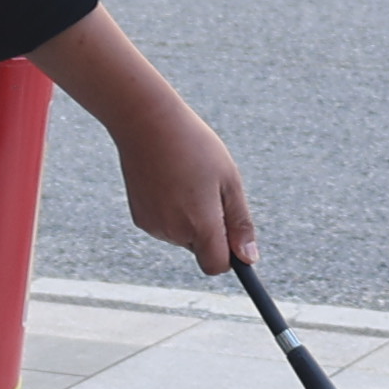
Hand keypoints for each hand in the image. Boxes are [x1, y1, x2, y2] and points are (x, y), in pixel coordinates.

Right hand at [27, 4, 256, 271]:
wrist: (146, 123)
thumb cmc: (195, 147)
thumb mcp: (229, 181)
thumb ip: (239, 223)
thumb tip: (248, 259)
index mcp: (200, 224)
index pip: (217, 266)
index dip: (229, 255)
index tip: (233, 235)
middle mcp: (174, 232)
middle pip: (201, 249)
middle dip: (209, 229)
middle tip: (208, 189)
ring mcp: (153, 226)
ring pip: (182, 237)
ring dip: (190, 219)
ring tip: (186, 180)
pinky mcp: (139, 217)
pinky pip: (164, 225)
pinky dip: (171, 211)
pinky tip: (168, 181)